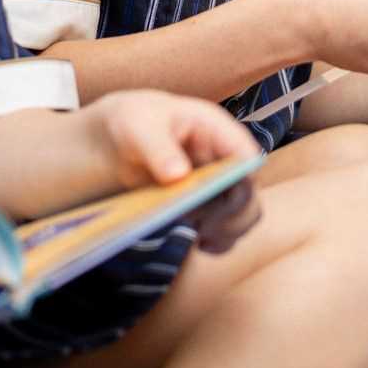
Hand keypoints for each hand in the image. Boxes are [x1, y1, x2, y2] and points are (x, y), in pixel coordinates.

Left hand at [78, 91, 262, 254]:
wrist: (119, 139)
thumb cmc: (133, 121)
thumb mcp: (138, 127)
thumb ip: (158, 148)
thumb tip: (178, 175)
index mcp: (215, 128)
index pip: (245, 153)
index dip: (242, 178)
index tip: (220, 200)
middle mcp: (224, 156)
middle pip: (248, 189)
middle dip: (233, 212)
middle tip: (203, 227)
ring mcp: (219, 182)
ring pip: (244, 212)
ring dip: (229, 229)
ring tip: (202, 239)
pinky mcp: (208, 204)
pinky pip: (227, 227)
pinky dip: (220, 240)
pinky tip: (203, 245)